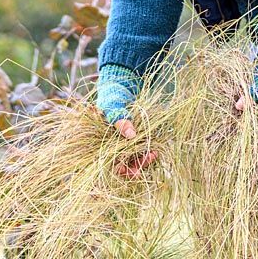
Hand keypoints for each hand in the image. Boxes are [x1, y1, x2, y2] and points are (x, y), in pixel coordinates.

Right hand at [97, 63, 157, 177]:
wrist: (120, 86)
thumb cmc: (111, 96)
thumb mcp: (114, 107)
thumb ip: (121, 120)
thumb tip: (132, 135)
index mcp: (102, 143)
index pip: (111, 165)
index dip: (124, 171)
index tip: (137, 172)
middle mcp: (112, 146)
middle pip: (126, 164)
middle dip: (139, 163)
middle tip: (152, 156)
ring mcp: (124, 142)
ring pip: (135, 158)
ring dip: (145, 158)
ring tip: (155, 152)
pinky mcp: (134, 138)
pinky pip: (141, 148)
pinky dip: (147, 149)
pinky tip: (155, 147)